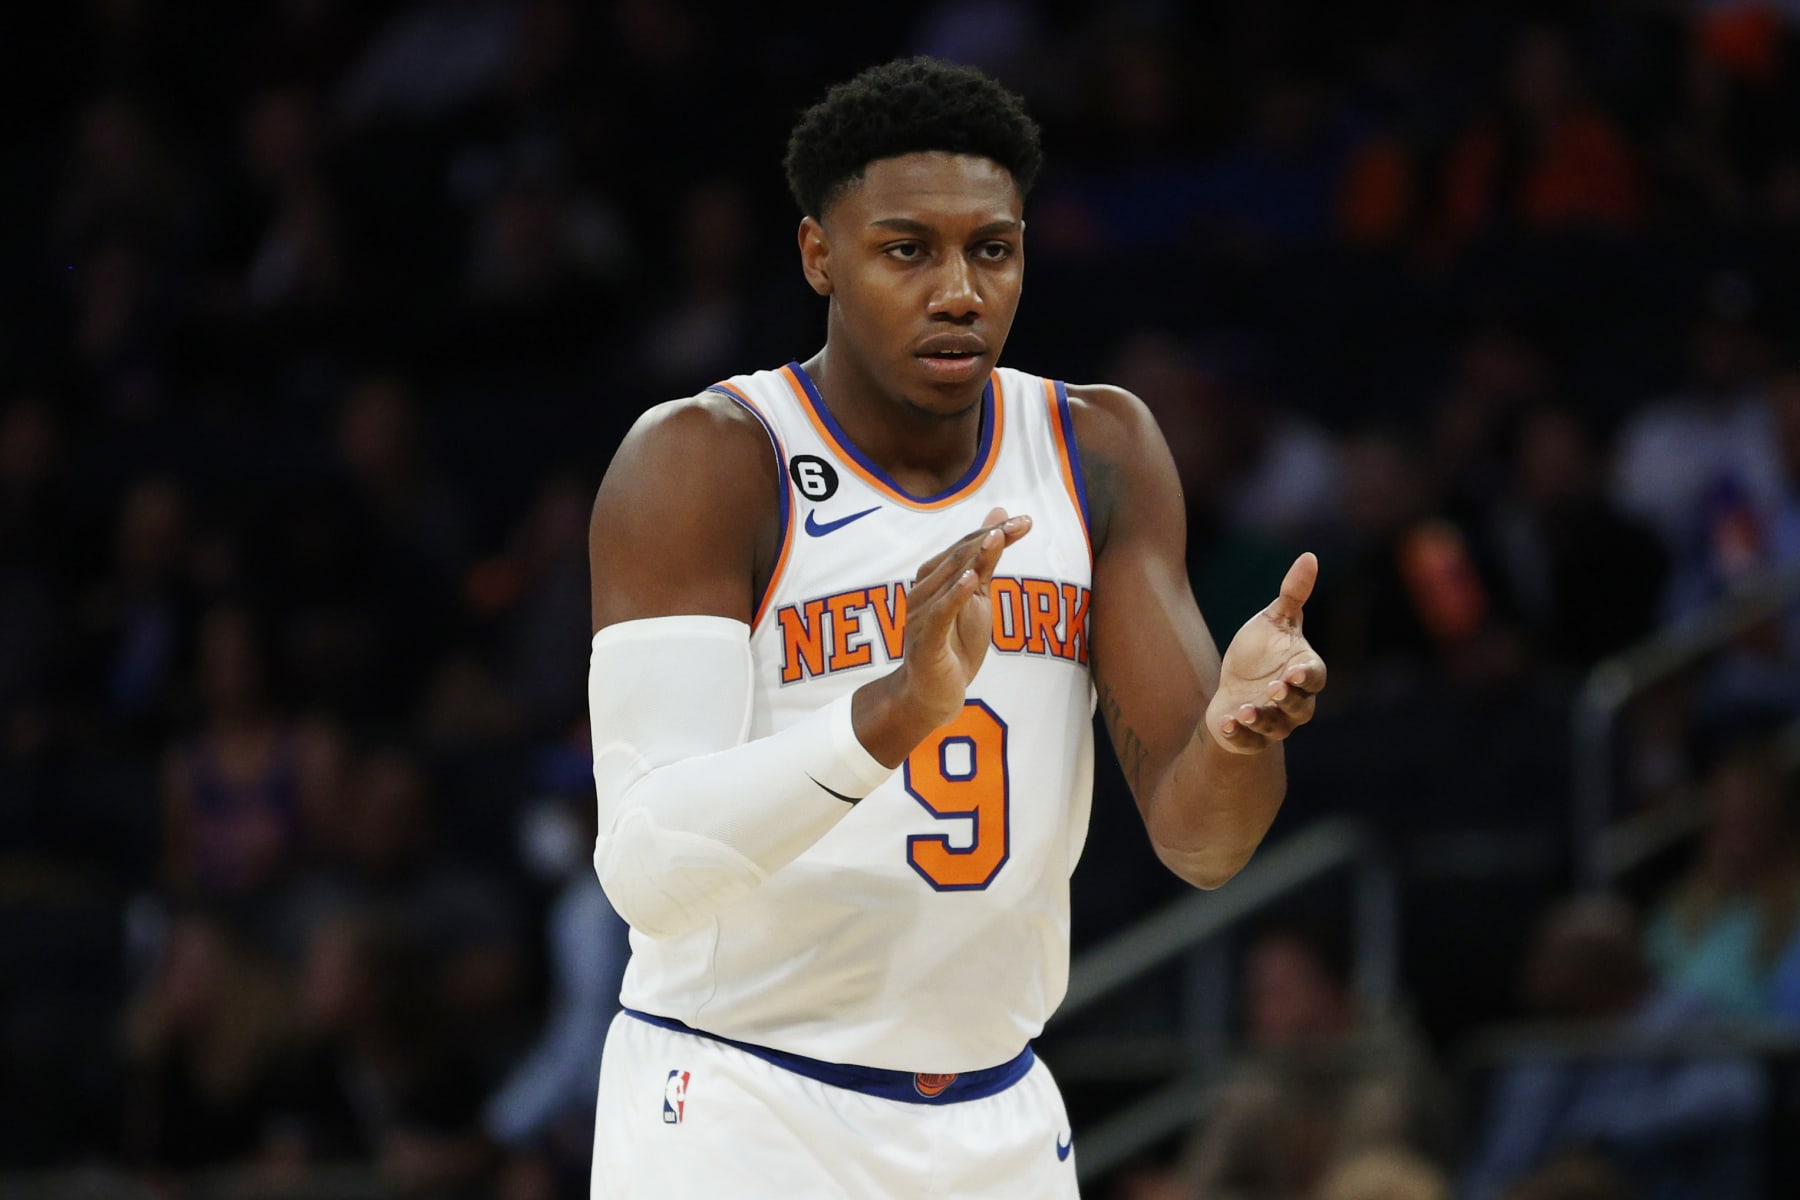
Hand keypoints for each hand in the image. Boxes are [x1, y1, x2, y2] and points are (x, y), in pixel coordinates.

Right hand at [855, 507, 1030, 764]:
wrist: (934, 694)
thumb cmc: (955, 644)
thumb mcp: (978, 597)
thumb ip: (986, 559)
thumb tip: (1000, 516)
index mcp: (935, 578)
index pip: (966, 546)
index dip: (994, 531)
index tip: (1025, 520)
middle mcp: (923, 591)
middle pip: (959, 557)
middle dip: (990, 538)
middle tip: (1020, 523)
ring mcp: (920, 615)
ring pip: (948, 580)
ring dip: (973, 557)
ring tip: (996, 538)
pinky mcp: (924, 640)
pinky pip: (938, 614)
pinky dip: (953, 595)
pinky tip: (970, 579)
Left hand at [1206, 552, 1326, 753]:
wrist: (1236, 686)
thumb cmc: (1261, 651)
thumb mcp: (1274, 619)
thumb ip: (1293, 593)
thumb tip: (1309, 556)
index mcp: (1305, 671)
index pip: (1315, 677)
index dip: (1307, 677)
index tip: (1293, 673)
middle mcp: (1296, 701)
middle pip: (1301, 707)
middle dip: (1289, 700)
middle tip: (1274, 690)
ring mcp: (1275, 721)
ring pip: (1277, 727)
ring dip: (1263, 719)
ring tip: (1245, 710)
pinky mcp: (1251, 737)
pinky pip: (1250, 742)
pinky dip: (1240, 736)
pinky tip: (1225, 723)